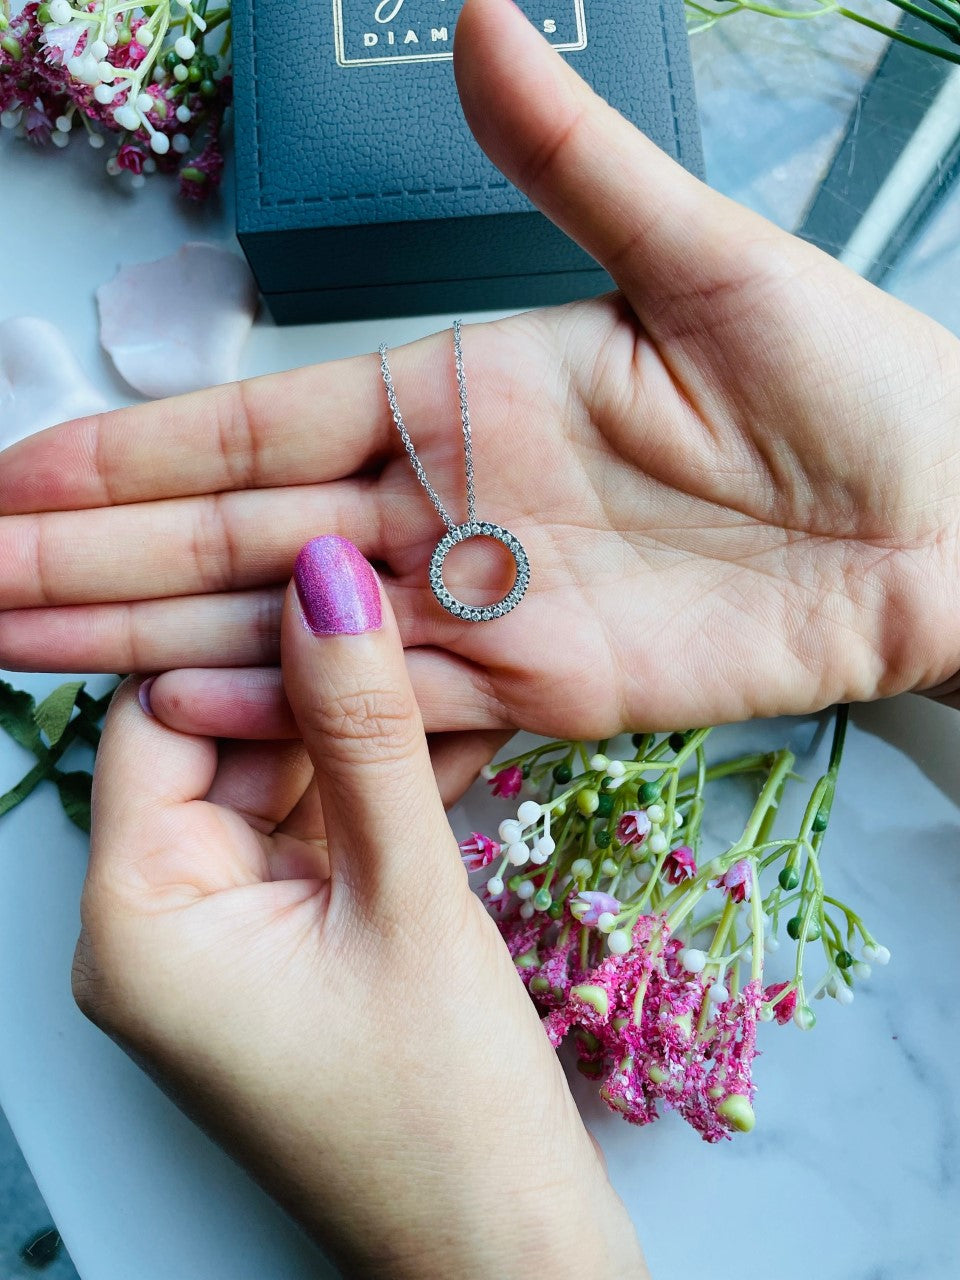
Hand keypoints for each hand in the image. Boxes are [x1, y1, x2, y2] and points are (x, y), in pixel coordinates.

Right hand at [2, 0, 957, 737]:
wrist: (946, 527)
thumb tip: (480, 14)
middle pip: (241, 540)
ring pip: (290, 632)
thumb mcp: (706, 262)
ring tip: (31, 650)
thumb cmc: (854, 387)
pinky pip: (392, 711)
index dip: (133, 453)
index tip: (19, 473)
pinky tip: (187, 713)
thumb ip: (572, 164)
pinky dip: (288, 715)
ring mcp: (491, 610)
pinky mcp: (547, 697)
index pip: (261, 430)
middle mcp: (453, 506)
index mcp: (465, 394)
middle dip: (101, 559)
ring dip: (155, 641)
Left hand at [73, 536, 645, 1278]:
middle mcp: (160, 925)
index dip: (243, 639)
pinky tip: (447, 733)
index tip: (333, 572)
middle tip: (404, 601)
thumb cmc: (446, 1118)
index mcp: (138, 921)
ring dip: (357, 728)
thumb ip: (365, 732)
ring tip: (440, 654)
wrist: (506, 1258)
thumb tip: (327, 584)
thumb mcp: (409, 897)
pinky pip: (317, 831)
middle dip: (313, 679)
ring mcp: (226, 937)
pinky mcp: (286, 946)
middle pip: (218, 744)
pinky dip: (375, 787)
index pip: (156, 720)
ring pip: (278, 780)